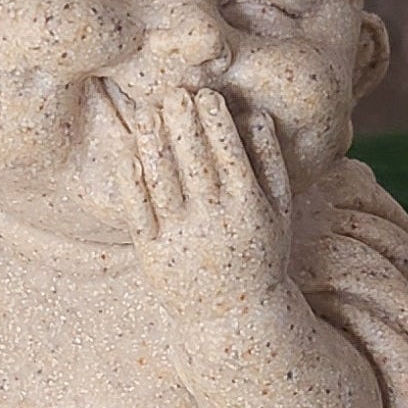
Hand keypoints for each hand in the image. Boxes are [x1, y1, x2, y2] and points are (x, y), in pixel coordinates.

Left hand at [114, 86, 294, 320]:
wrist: (233, 316)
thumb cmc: (260, 254)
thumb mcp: (279, 212)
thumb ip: (271, 162)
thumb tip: (257, 115)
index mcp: (248, 209)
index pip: (230, 156)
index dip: (216, 123)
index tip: (206, 95)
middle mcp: (214, 222)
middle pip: (194, 163)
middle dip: (183, 124)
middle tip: (173, 91)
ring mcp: (181, 238)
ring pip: (163, 183)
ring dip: (154, 143)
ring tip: (147, 112)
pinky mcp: (152, 254)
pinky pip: (138, 211)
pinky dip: (132, 180)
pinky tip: (128, 152)